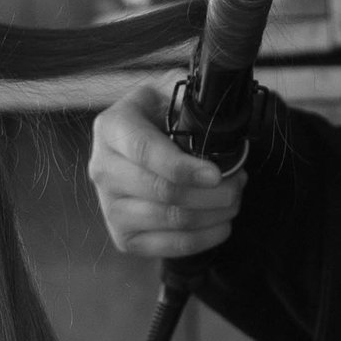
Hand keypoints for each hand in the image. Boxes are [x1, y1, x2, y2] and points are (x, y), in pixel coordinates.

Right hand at [89, 82, 248, 260]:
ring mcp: (109, 207)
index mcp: (111, 128)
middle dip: (211, 192)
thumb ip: (186, 100)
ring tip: (233, 199)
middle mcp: (102, 168)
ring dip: (213, 213)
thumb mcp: (167, 94)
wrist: (136, 148)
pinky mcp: (123, 237)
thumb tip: (216, 113)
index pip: (145, 152)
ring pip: (170, 219)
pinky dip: (204, 238)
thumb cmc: (159, 119)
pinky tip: (221, 224)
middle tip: (238, 183)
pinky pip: (169, 246)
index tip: (217, 173)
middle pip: (162, 191)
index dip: (184, 167)